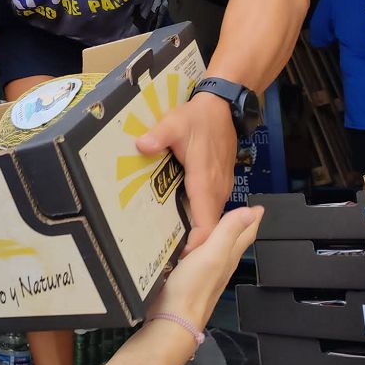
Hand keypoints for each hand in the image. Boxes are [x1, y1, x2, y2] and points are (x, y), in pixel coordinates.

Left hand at [135, 93, 236, 253]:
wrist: (222, 108)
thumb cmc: (198, 118)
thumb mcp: (174, 123)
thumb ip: (158, 136)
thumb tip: (141, 146)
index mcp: (205, 180)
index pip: (206, 221)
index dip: (196, 242)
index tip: (180, 257)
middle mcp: (217, 188)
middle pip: (209, 225)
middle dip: (194, 243)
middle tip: (168, 256)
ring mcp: (222, 185)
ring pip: (212, 217)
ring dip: (198, 231)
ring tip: (173, 244)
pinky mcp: (221, 182)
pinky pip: (212, 207)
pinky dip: (201, 218)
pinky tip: (182, 220)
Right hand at [146, 205, 262, 329]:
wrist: (175, 316)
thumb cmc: (194, 285)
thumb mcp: (213, 253)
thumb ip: (229, 231)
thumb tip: (252, 211)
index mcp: (229, 255)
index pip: (245, 234)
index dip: (252, 219)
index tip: (258, 207)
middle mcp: (222, 263)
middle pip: (235, 241)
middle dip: (240, 226)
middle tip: (242, 212)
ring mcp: (207, 272)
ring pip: (219, 248)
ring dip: (222, 235)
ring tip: (219, 223)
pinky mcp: (191, 277)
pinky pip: (202, 255)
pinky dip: (203, 245)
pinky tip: (194, 244)